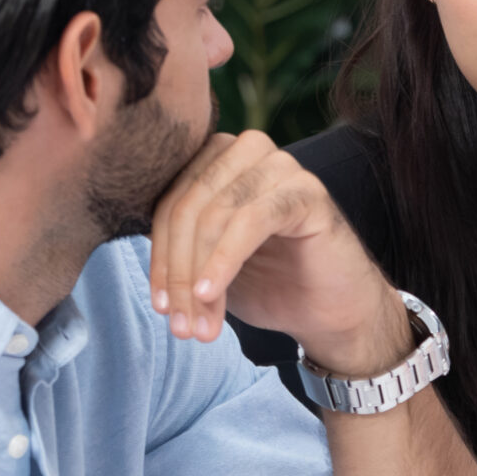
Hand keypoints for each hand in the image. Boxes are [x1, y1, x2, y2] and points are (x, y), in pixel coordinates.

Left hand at [145, 131, 410, 374]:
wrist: (333, 311)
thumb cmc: (272, 284)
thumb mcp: (209, 266)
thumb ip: (177, 251)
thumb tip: (143, 269)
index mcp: (216, 159)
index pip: (169, 202)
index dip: (159, 258)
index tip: (159, 307)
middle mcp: (245, 150)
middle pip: (187, 206)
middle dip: (177, 272)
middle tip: (179, 324)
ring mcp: (279, 165)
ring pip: (213, 215)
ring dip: (198, 276)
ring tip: (199, 325)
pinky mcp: (306, 191)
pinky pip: (250, 220)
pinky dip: (224, 260)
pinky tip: (213, 294)